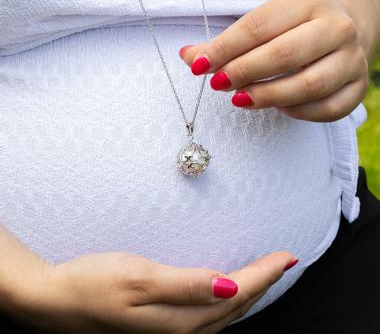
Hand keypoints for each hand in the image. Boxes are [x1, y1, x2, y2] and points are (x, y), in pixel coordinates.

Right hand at [15, 251, 295, 332]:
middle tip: (284, 261)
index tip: (287, 256)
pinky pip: (208, 312)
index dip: (265, 275)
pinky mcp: (162, 323)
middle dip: (264, 282)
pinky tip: (228, 288)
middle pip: (236, 306)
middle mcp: (181, 330)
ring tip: (266, 274)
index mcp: (180, 320)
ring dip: (250, 291)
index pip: (236, 294)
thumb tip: (228, 284)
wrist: (57, 301)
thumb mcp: (139, 279)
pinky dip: (228, 298)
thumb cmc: (93, 284)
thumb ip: (186, 285)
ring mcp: (171, 329)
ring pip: (225, 312)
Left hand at [180, 0, 368, 121]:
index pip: (257, 27)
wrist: (344, 29)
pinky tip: (278, 107)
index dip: (224, 49)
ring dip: (268, 96)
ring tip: (240, 99)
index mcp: (306, 1)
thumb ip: (225, 43)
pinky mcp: (358, 88)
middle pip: (285, 54)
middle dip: (245, 72)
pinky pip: (327, 109)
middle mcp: (335, 26)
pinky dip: (298, 112)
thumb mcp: (264, 24)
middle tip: (218, 85)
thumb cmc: (293, 29)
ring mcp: (351, 59)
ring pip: (309, 85)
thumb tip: (188, 56)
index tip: (198, 67)